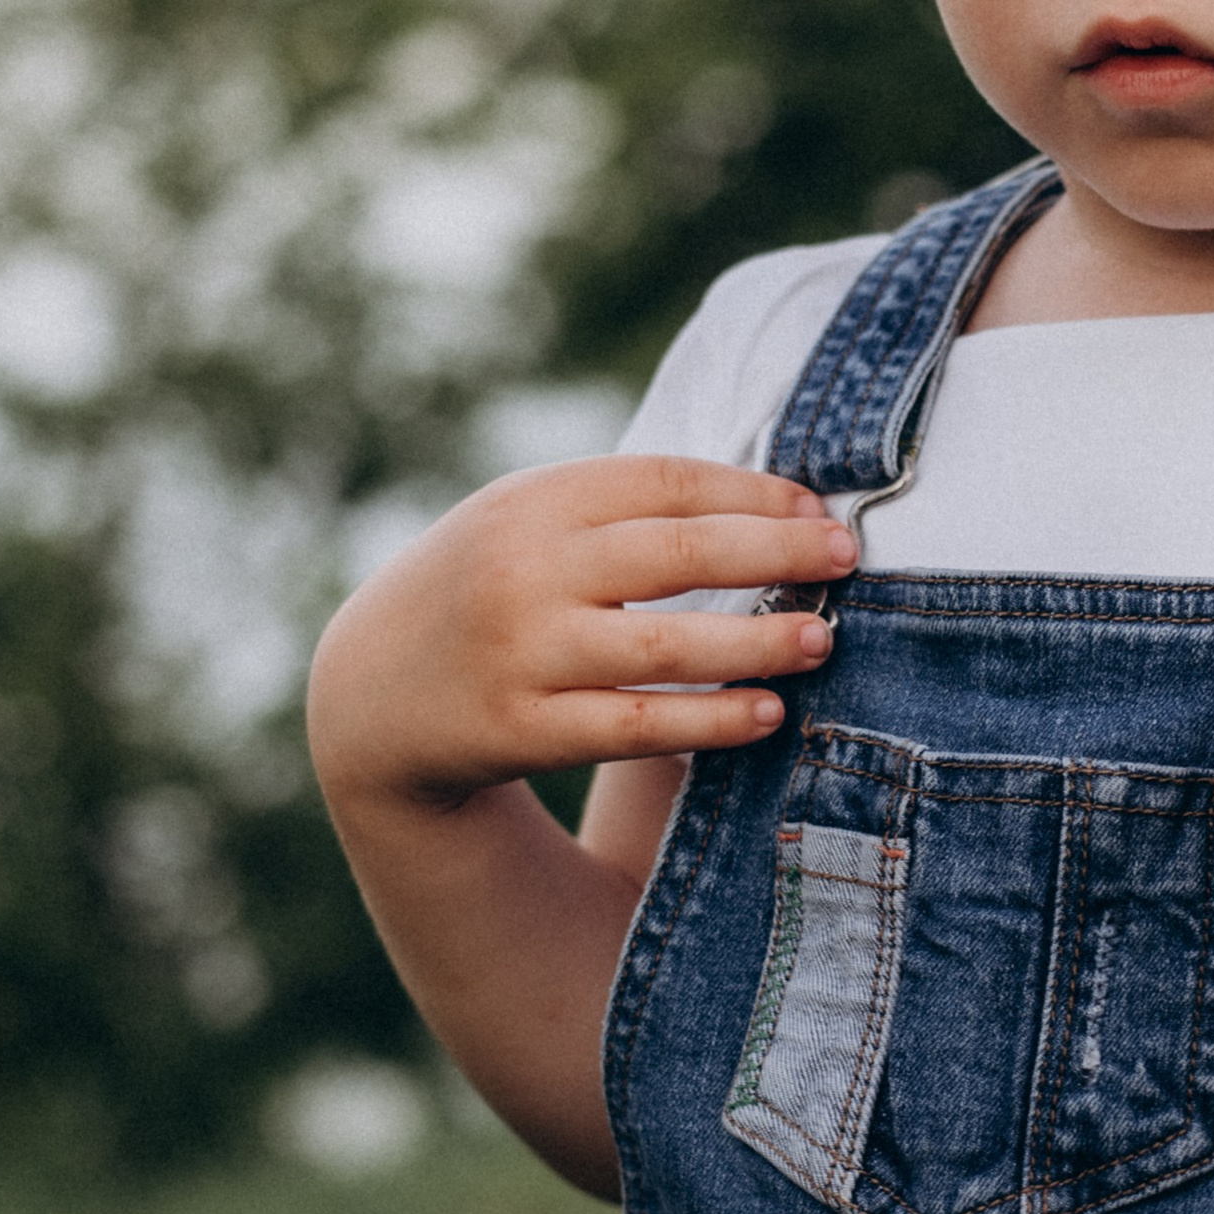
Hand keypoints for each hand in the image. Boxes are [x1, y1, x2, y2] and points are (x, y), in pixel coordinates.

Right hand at [307, 454, 854, 818]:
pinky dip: (712, 718)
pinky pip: (640, 725)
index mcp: (532, 501)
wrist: (367, 695)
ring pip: (669, 645)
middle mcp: (523, 570)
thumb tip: (769, 504)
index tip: (819, 509)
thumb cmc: (482, 592)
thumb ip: (621, 510)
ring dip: (759, 640)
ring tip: (821, 639)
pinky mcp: (523, 731)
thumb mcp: (525, 525)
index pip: (668, 482)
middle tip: (847, 558)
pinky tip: (766, 711)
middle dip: (777, 550)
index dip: (755, 493)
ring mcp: (523, 653)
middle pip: (680, 552)